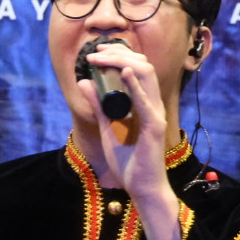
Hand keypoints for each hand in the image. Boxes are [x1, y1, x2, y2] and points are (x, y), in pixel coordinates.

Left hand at [78, 43, 173, 200]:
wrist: (142, 187)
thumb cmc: (129, 162)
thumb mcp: (106, 128)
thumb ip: (98, 106)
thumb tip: (84, 82)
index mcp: (144, 103)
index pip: (137, 68)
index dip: (119, 54)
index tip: (97, 52)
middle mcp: (153, 104)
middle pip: (143, 66)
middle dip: (119, 53)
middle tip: (96, 52)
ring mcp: (155, 114)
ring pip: (147, 75)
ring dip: (123, 62)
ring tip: (103, 57)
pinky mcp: (154, 127)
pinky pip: (146, 102)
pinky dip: (136, 86)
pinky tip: (124, 73)